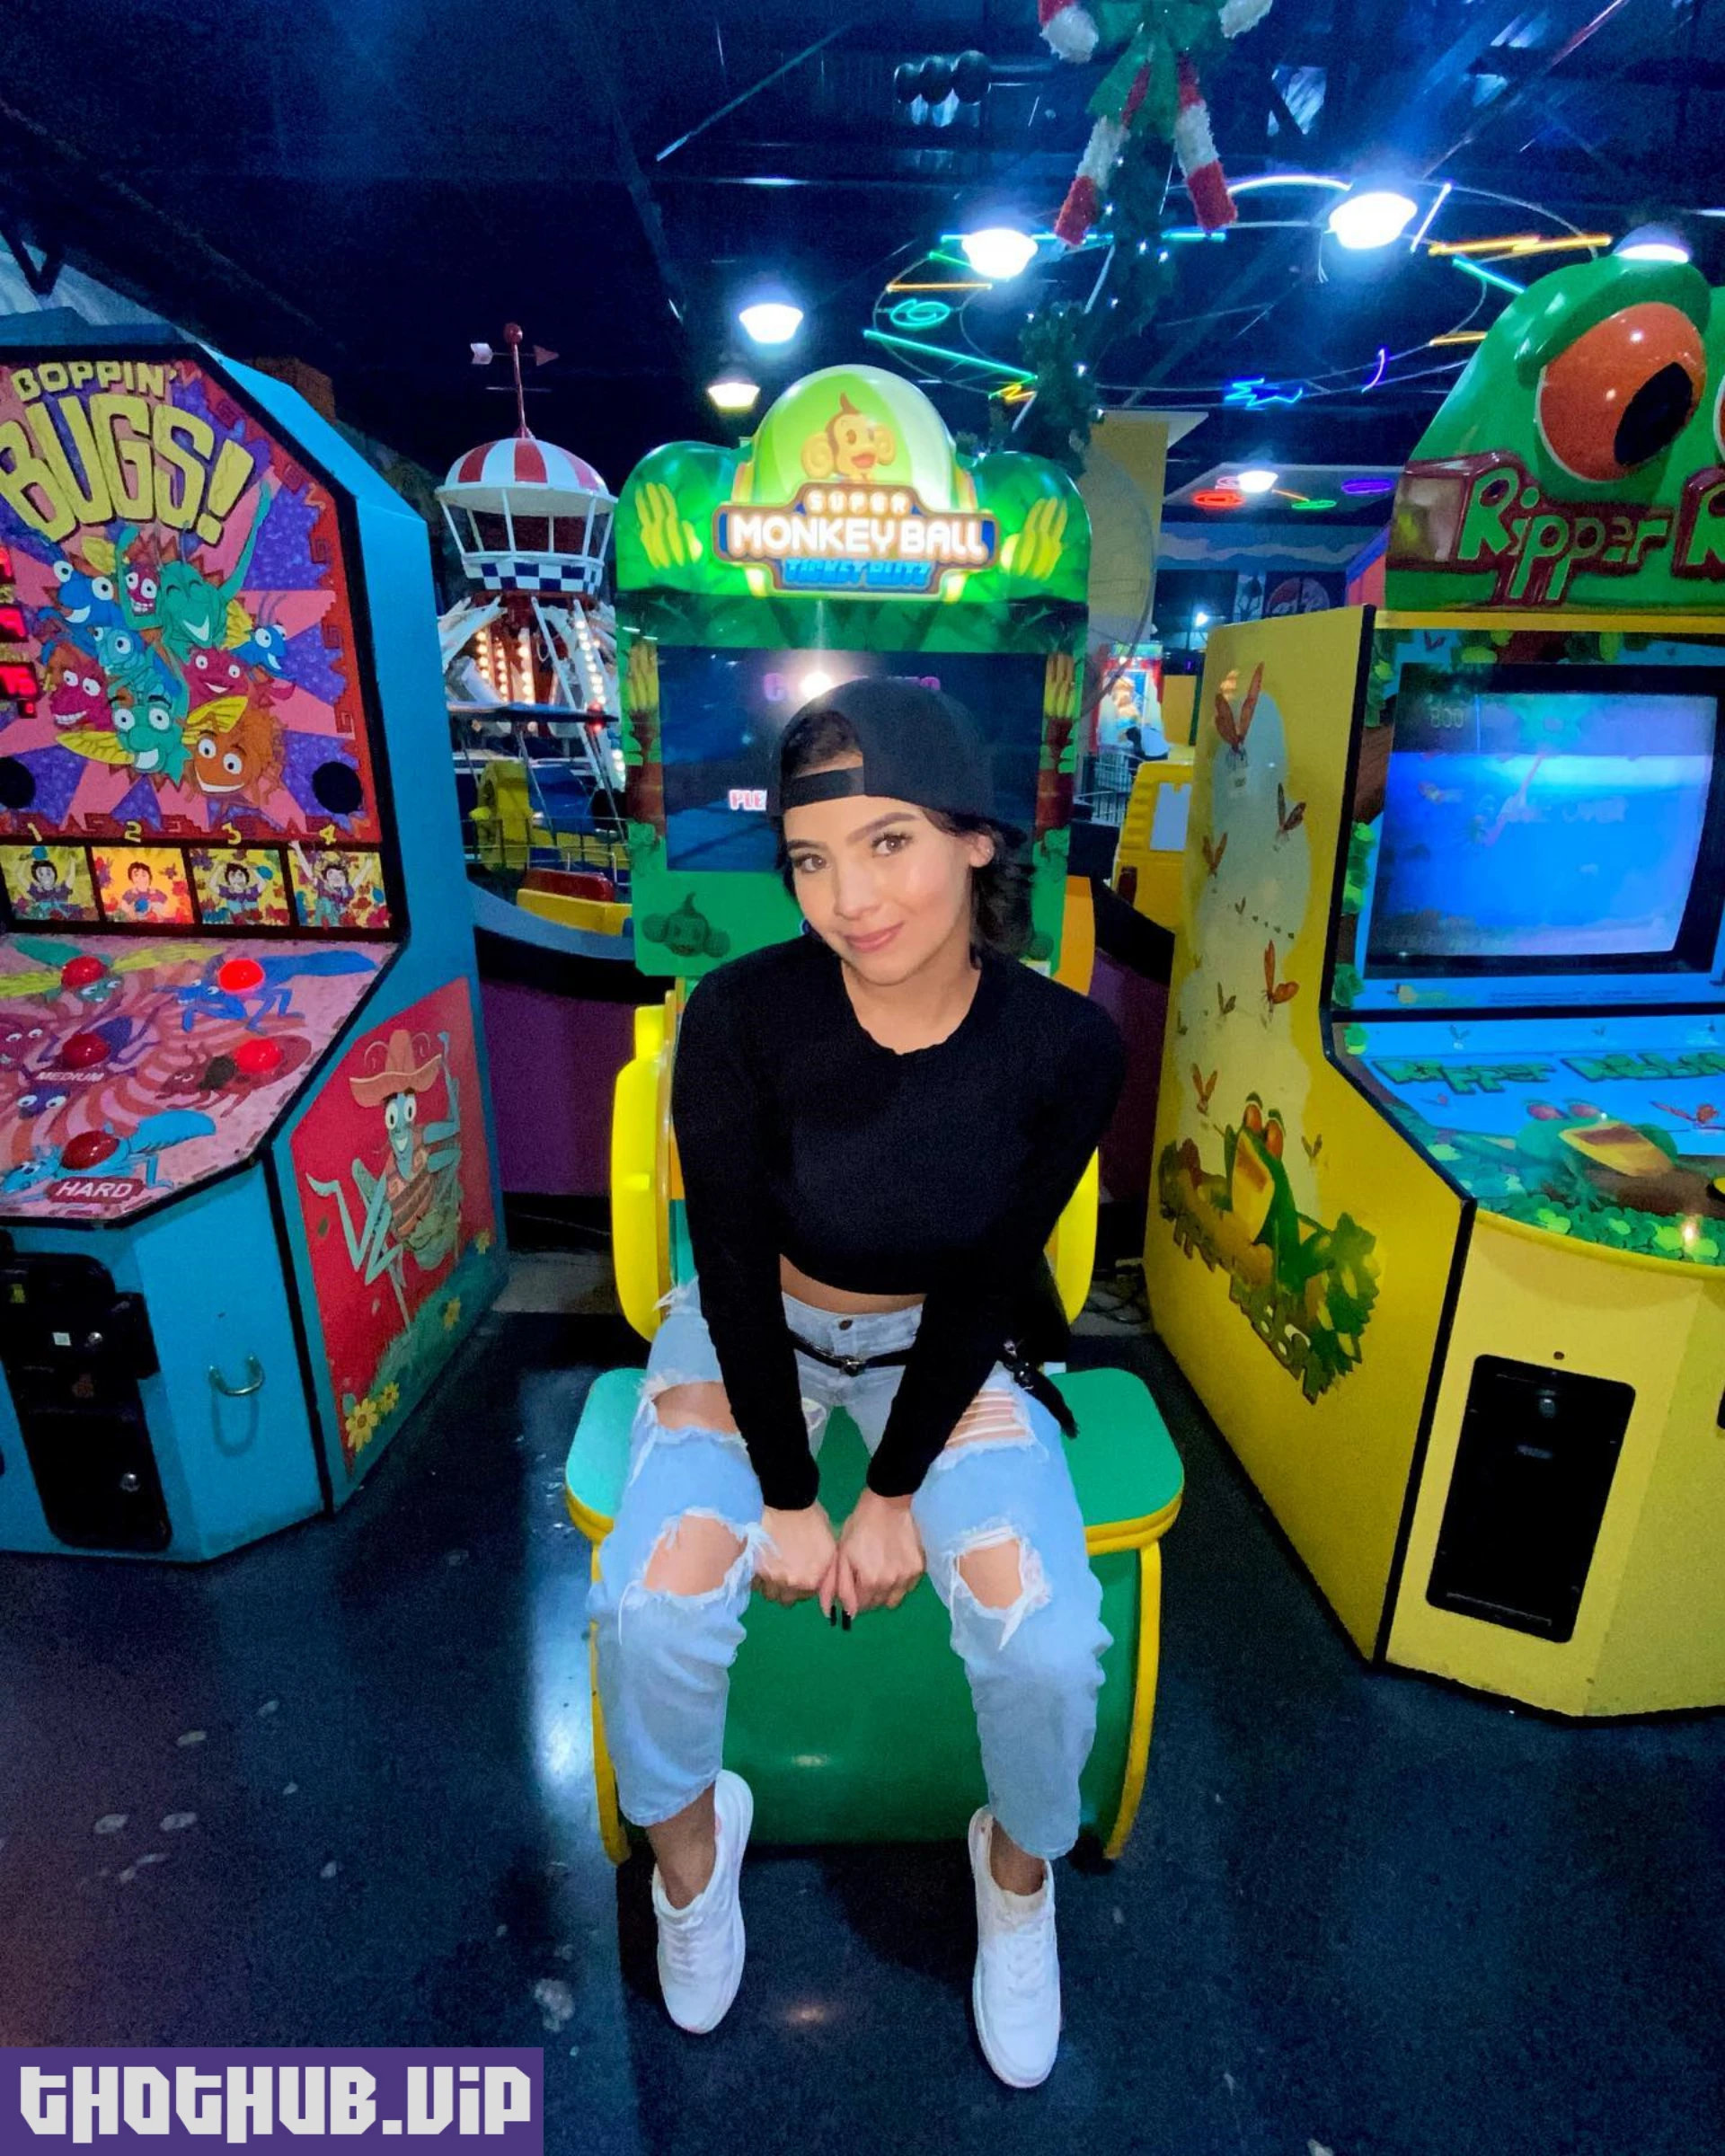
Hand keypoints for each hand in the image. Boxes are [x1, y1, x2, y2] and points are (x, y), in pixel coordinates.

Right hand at [755, 1504, 839, 1610]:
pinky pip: (754, 1583)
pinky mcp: (754, 1569)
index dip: (803, 1586)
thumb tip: (818, 1579)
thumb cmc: (811, 1518)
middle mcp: (793, 1584)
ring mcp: (772, 1578)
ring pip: (768, 1593)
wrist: (786, 1501)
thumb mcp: (829, 1545)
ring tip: (770, 1569)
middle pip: (786, 1599)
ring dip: (770, 1585)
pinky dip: (756, 1578)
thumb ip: (824, 1567)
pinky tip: (760, 1564)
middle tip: (784, 1573)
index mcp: (814, 1579)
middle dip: (786, 1589)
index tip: (799, 1575)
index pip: (808, 1596)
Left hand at [835, 1489, 924, 1617]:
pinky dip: (900, 1583)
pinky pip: (908, 1587)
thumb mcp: (842, 1555)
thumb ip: (840, 1586)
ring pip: (894, 1600)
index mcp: (869, 1582)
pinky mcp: (920, 1569)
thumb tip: (842, 1613)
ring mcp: (908, 1577)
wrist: (887, 1504)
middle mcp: (890, 1584)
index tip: (854, 1584)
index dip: (854, 1598)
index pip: (860, 1607)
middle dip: (868, 1596)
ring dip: (885, 1593)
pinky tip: (894, 1565)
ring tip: (881, 1572)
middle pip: (877, 1605)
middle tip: (866, 1576)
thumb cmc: (860, 1527)